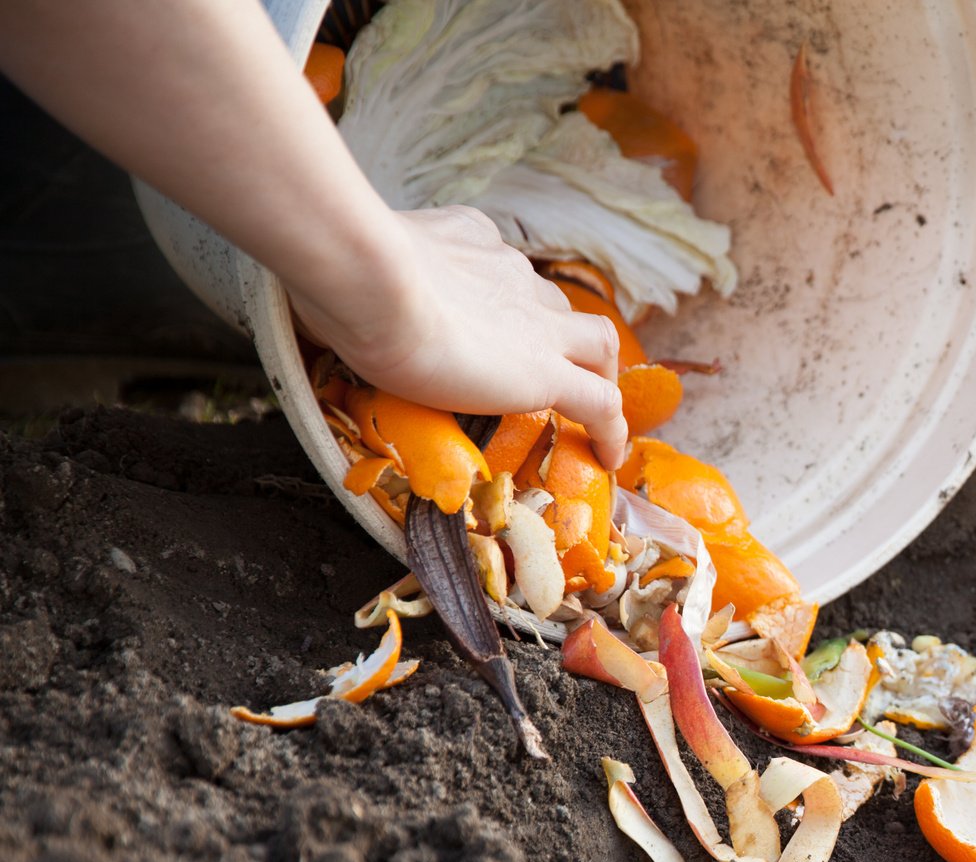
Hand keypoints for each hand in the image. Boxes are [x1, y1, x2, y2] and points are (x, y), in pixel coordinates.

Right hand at [288, 205, 630, 467]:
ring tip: (592, 415)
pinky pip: (602, 404)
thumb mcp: (350, 265)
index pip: (504, 268)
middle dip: (560, 337)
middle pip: (555, 305)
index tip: (494, 325)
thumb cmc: (341, 271)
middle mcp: (512, 274)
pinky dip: (613, 431)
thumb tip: (313, 300)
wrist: (369, 279)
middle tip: (550, 373)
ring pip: (597, 344)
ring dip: (600, 376)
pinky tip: (611, 457)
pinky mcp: (545, 372)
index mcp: (471, 242)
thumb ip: (355, 280)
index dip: (507, 299)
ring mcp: (536, 325)